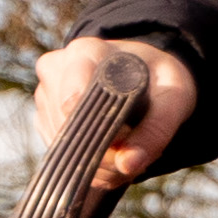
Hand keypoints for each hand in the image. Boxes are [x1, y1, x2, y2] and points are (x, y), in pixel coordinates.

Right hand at [29, 37, 195, 185]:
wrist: (142, 73)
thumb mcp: (174, 97)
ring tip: (126, 148)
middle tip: (136, 151)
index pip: (72, 99)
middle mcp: (56, 69)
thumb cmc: (157, 79)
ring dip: (99, 163)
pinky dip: (89, 164)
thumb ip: (156, 130)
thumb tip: (128, 165)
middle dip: (105, 154)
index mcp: (86, 52)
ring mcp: (45, 94)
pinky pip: (60, 155)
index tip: (125, 139)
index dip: (98, 130)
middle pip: (69, 130)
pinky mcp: (43, 117)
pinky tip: (110, 151)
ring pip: (63, 148)